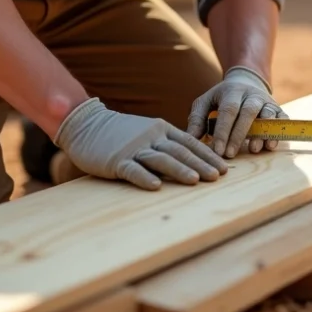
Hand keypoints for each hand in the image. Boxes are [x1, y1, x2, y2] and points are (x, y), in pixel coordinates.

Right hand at [54, 98, 228, 190]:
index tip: (224, 168)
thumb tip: (192, 160)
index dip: (208, 155)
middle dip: (201, 164)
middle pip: (180, 151)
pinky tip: (155, 187)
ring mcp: (134, 148)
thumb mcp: (148, 132)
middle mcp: (152, 136)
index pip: (190, 142)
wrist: (87, 125)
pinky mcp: (116, 160)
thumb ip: (167, 142)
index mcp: (162, 128)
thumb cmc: (121, 132)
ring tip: (195, 181)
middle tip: (218, 177)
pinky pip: (132, 169)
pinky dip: (144, 177)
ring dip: (179, 170)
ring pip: (161, 159)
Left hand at [186, 66, 287, 157]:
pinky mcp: (277, 109)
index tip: (217, 151)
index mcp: (232, 91)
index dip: (223, 131)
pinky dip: (278, 132)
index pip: (228, 110)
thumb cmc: (222, 98)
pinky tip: (270, 146)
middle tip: (230, 155)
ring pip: (267, 115)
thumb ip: (197, 118)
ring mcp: (266, 101)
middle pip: (248, 112)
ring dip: (262, 133)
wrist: (246, 81)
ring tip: (254, 150)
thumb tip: (190, 139)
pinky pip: (281, 120)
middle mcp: (251, 95)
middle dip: (239, 135)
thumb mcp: (206, 101)